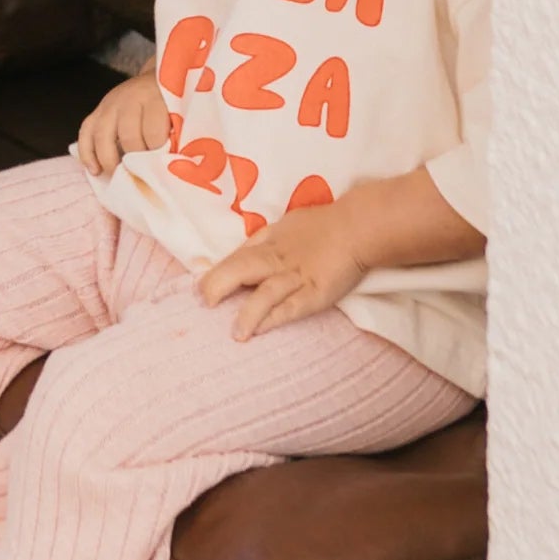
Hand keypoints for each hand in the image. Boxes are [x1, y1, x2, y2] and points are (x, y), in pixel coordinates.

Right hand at [75, 68, 169, 175]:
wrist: (156, 81)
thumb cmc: (172, 103)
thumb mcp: (180, 113)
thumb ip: (176, 135)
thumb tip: (170, 166)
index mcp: (154, 98)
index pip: (154, 132)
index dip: (157, 155)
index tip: (161, 168)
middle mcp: (129, 98)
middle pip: (128, 135)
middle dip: (134, 160)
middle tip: (143, 175)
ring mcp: (109, 104)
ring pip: (102, 135)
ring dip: (109, 160)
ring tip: (118, 176)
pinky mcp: (97, 111)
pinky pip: (85, 133)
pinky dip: (87, 154)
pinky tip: (95, 170)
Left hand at [201, 203, 369, 340]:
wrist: (359, 226)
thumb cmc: (322, 225)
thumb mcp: (286, 225)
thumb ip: (265, 241)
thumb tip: (241, 256)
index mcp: (268, 242)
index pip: (236, 257)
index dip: (216, 273)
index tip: (199, 288)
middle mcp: (278, 259)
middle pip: (242, 269)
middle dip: (219, 285)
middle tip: (203, 302)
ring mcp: (297, 276)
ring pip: (266, 294)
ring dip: (248, 313)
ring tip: (235, 334)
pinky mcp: (316, 292)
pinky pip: (292, 307)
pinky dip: (275, 318)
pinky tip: (261, 330)